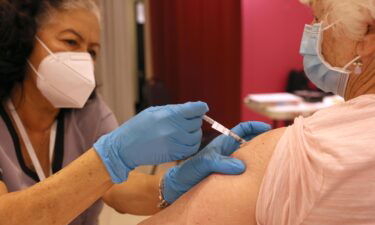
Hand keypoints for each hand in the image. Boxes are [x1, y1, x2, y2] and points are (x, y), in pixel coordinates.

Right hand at [94, 102, 208, 183]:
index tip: (202, 108)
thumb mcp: (153, 111)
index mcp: (168, 115)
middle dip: (195, 120)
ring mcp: (174, 143)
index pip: (195, 109)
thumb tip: (192, 109)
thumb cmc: (138, 127)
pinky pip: (191, 149)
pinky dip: (191, 145)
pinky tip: (184, 141)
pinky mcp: (173, 155)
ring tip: (186, 131)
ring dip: (194, 133)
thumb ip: (174, 110)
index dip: (200, 107)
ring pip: (196, 137)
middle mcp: (173, 129)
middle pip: (197, 123)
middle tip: (189, 120)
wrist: (124, 148)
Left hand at [162, 121, 270, 203]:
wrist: (179, 186)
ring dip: (259, 155)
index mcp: (222, 144)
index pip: (241, 130)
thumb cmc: (188, 172)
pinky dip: (254, 168)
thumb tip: (241, 166)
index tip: (267, 127)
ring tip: (272, 157)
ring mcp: (228, 163)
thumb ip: (220, 163)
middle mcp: (227, 152)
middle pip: (249, 142)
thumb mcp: (203, 164)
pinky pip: (245, 169)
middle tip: (276, 143)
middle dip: (262, 140)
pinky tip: (260, 174)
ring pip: (248, 156)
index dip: (254, 126)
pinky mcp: (228, 174)